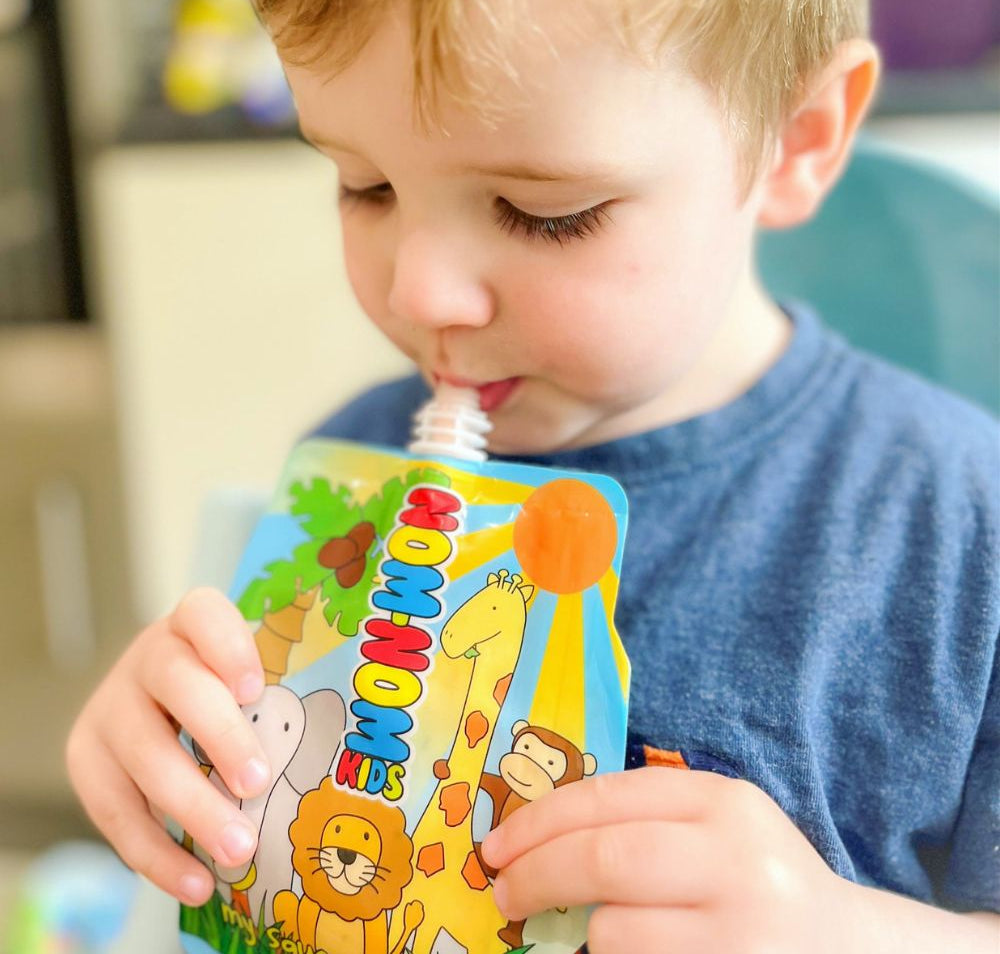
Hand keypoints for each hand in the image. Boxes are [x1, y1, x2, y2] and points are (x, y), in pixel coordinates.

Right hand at [66, 587, 269, 905]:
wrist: (159, 704)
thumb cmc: (229, 692)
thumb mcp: (249, 679)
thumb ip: (274, 697)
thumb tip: (334, 751)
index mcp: (193, 624)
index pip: (203, 614)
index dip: (227, 646)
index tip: (255, 688)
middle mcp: (147, 657)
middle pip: (177, 686)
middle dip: (220, 737)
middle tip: (258, 784)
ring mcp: (110, 706)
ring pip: (143, 754)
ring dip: (192, 807)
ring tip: (240, 848)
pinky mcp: (85, 758)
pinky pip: (114, 811)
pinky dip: (157, 853)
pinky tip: (197, 882)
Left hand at [481, 766, 851, 952]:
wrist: (848, 950)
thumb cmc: (759, 881)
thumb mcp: (716, 828)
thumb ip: (643, 821)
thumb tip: (532, 839)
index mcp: (724, 803)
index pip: (607, 797)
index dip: (538, 821)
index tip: (495, 845)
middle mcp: (738, 861)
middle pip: (603, 859)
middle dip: (535, 875)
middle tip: (501, 893)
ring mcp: (741, 932)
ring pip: (612, 931)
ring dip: (586, 934)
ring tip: (599, 931)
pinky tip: (633, 952)